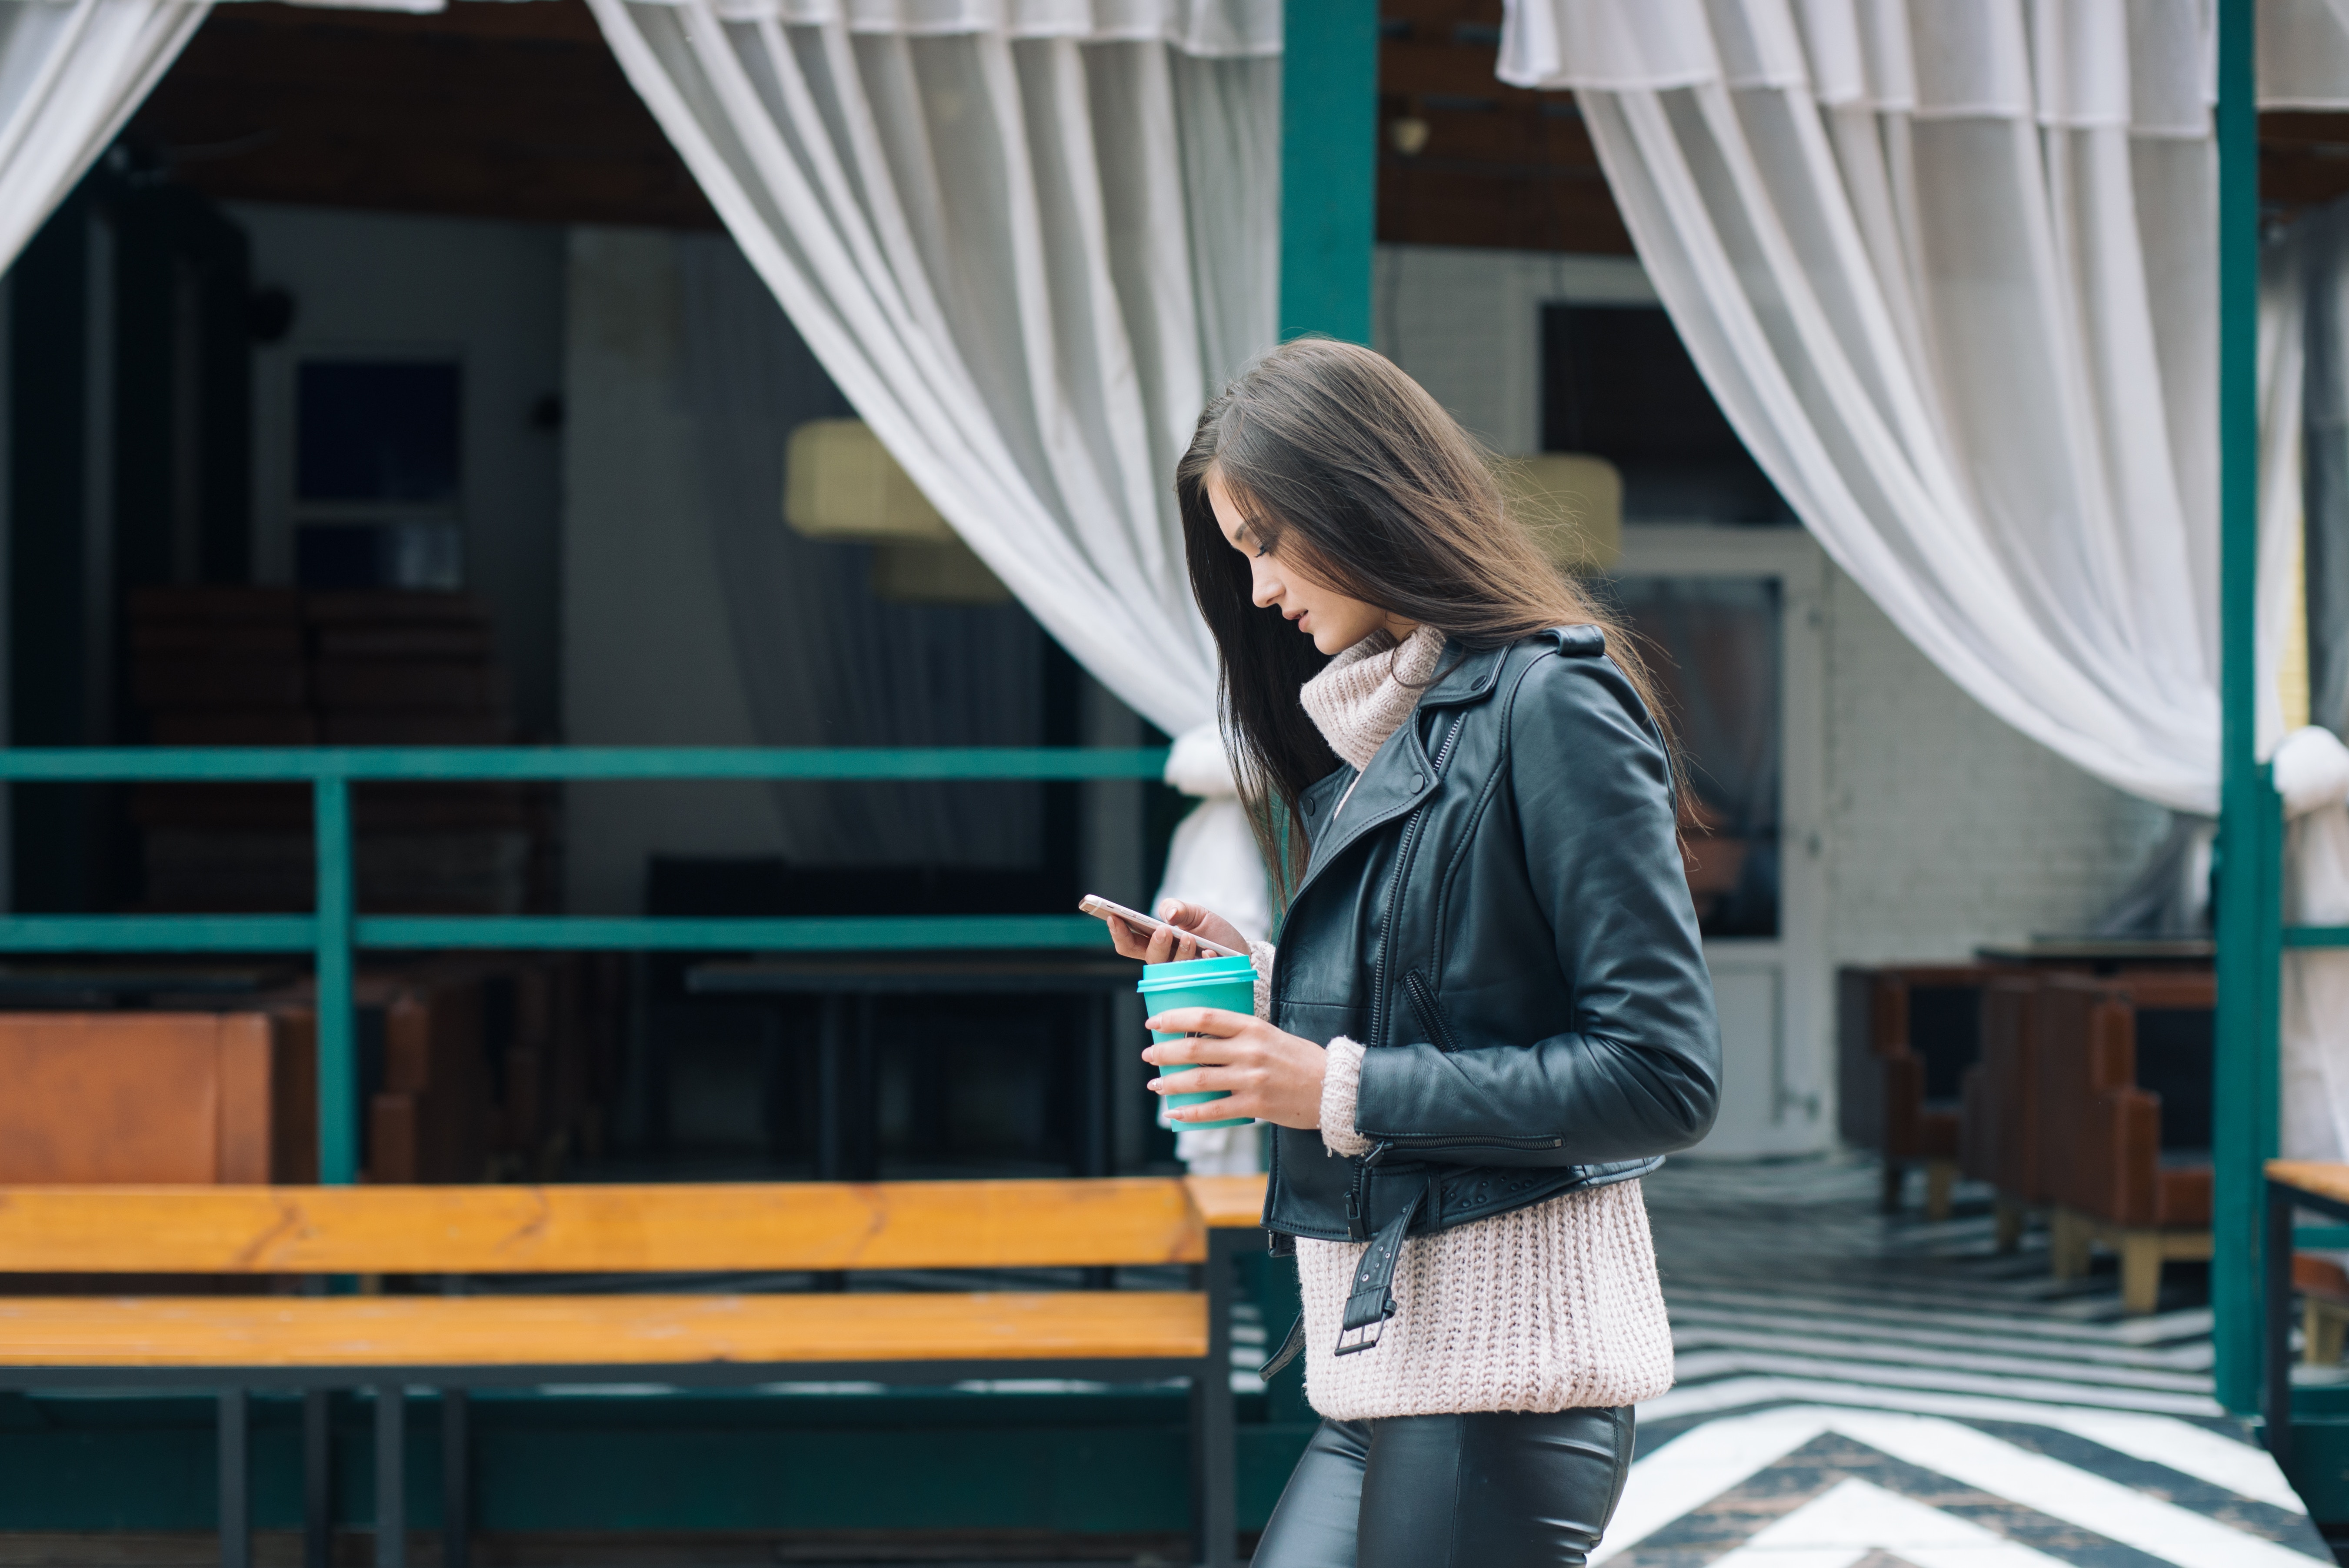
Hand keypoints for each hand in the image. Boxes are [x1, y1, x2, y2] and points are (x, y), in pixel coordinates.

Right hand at [1104, 900, 1249, 964]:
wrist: (1240, 950)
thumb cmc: (1213, 933)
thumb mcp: (1197, 914)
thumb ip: (1180, 908)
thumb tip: (1169, 914)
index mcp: (1156, 944)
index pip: (1129, 943)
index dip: (1118, 932)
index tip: (1113, 917)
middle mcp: (1164, 962)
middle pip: (1148, 958)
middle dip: (1154, 944)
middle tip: (1163, 931)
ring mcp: (1181, 975)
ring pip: (1171, 969)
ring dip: (1180, 952)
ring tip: (1190, 937)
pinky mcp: (1199, 983)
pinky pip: (1198, 976)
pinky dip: (1205, 960)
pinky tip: (1211, 953)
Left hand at [1143, 1007, 1326, 1128]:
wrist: (1333, 1087)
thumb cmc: (1298, 1059)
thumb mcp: (1270, 1035)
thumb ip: (1239, 1035)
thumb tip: (1200, 1038)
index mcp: (1253, 1028)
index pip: (1205, 1017)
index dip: (1175, 1018)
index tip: (1154, 1022)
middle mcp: (1250, 1051)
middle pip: (1194, 1049)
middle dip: (1164, 1052)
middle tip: (1148, 1054)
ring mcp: (1252, 1079)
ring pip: (1199, 1080)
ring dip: (1170, 1082)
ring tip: (1155, 1083)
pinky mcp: (1256, 1105)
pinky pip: (1214, 1109)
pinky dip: (1190, 1112)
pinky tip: (1174, 1112)